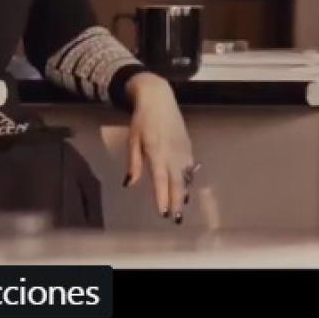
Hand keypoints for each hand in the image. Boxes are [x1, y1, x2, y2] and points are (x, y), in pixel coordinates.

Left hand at [123, 71, 196, 222]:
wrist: (158, 98)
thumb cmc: (141, 120)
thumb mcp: (132, 141)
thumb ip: (133, 163)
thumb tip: (129, 184)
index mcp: (156, 152)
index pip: (160, 180)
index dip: (162, 197)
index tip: (163, 212)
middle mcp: (172, 153)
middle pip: (176, 182)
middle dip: (176, 201)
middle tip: (176, 219)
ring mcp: (182, 149)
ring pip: (185, 176)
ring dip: (184, 192)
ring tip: (183, 208)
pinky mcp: (187, 145)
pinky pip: (189, 167)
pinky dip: (188, 179)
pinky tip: (187, 188)